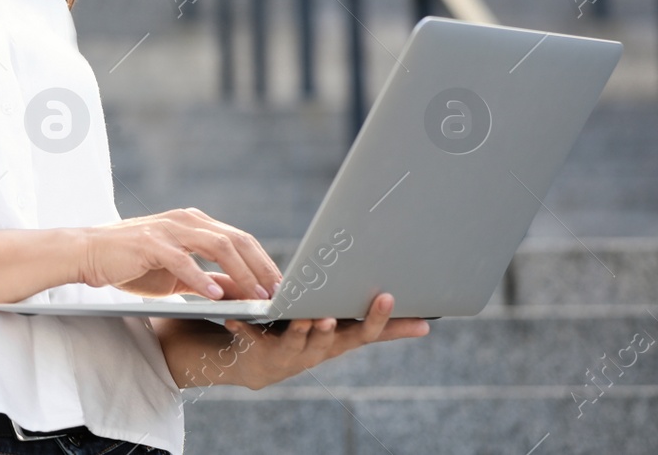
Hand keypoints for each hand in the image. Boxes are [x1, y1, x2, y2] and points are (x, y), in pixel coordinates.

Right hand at [76, 208, 280, 301]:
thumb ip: (207, 278)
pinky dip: (200, 277)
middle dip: (261, 267)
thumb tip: (241, 293)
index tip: (283, 287)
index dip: (264, 262)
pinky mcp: (149, 243)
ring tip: (257, 296)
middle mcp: (185, 221)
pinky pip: (182, 260)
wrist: (88, 254)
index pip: (239, 239)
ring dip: (241, 272)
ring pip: (216, 245)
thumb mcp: (178, 274)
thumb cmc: (133, 264)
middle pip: (236, 239)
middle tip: (280, 293)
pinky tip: (215, 296)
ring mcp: (168, 229)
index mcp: (194, 224)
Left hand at [223, 293, 430, 389]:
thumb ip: (373, 323)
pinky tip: (236, 319)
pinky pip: (252, 338)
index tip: (392, 297)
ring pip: (298, 342)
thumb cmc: (305, 336)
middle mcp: (317, 351)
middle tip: (341, 313)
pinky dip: (245, 328)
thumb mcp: (341, 329)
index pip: (366, 332)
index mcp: (338, 340)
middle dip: (341, 326)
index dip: (381, 319)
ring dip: (304, 330)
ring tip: (308, 317)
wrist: (257, 362)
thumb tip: (424, 322)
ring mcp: (289, 353)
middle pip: (333, 339)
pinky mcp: (259, 351)